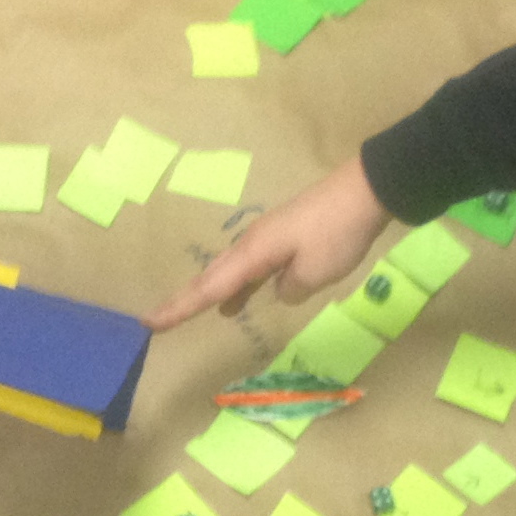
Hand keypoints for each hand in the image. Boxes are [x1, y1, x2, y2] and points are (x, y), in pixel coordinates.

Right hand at [144, 154, 390, 329]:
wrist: (364, 192)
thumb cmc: (336, 233)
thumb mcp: (314, 272)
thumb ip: (290, 288)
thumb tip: (280, 289)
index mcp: (253, 252)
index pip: (209, 288)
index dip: (180, 308)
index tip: (151, 323)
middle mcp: (252, 243)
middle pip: (212, 276)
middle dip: (185, 300)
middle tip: (157, 321)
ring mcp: (267, 237)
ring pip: (231, 271)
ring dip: (214, 293)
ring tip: (202, 314)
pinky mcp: (284, 236)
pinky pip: (251, 266)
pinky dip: (240, 285)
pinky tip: (242, 299)